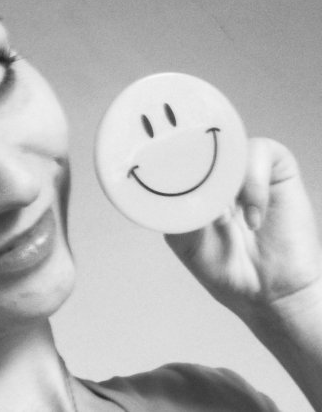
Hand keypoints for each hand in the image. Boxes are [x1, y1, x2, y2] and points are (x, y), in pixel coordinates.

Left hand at [165, 138, 321, 320]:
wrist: (270, 292)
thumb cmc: (225, 268)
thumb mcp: (186, 242)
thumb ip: (178, 214)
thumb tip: (176, 191)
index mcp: (189, 185)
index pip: (173, 154)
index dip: (168, 158)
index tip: (162, 173)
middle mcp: (215, 172)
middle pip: (199, 145)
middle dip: (193, 171)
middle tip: (198, 209)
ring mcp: (244, 168)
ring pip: (227, 147)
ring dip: (222, 183)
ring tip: (224, 221)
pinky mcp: (275, 168)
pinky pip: (259, 152)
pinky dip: (253, 184)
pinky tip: (253, 219)